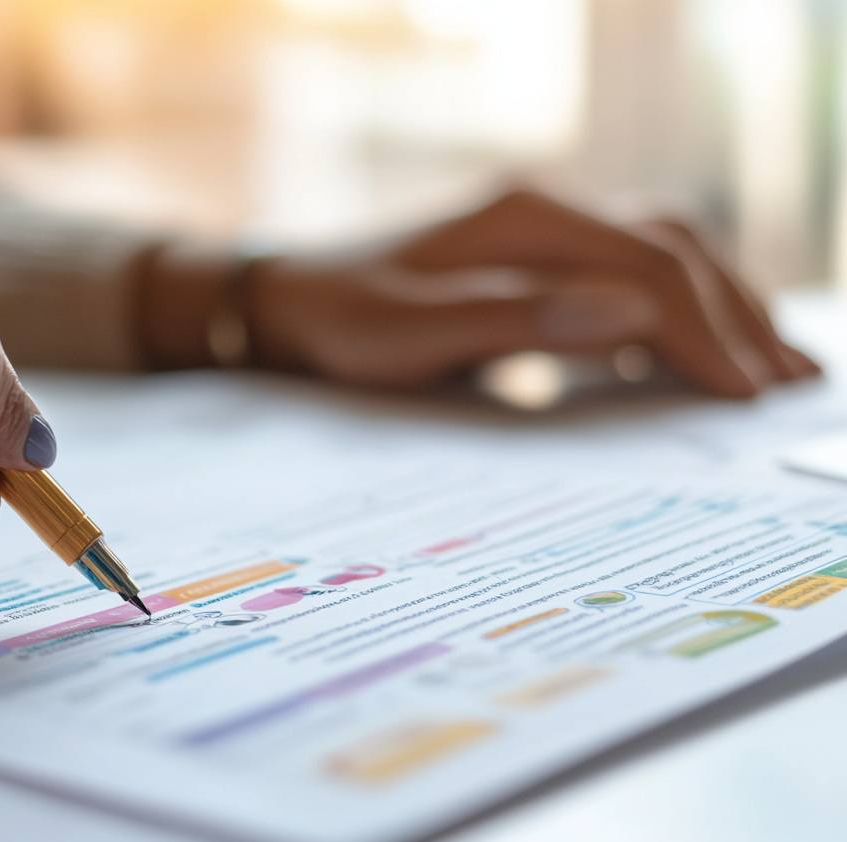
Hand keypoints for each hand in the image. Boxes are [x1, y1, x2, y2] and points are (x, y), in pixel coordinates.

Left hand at [143, 191, 816, 395]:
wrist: (288, 298)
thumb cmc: (339, 321)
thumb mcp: (410, 334)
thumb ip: (514, 322)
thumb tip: (627, 315)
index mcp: (523, 224)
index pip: (648, 271)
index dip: (705, 333)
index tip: (745, 394)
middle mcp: (543, 214)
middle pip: (674, 252)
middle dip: (736, 318)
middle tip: (787, 386)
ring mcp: (540, 232)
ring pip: (662, 254)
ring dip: (720, 305)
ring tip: (770, 366)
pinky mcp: (531, 259)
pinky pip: (628, 271)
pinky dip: (676, 309)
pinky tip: (690, 354)